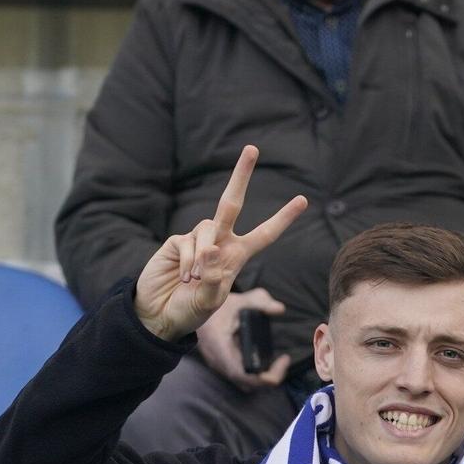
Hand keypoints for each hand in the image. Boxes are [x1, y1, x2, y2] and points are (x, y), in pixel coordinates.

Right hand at [135, 145, 307, 342]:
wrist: (160, 315)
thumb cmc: (190, 311)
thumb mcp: (209, 302)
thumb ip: (213, 279)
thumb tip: (210, 248)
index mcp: (237, 256)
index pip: (265, 234)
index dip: (282, 218)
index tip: (302, 200)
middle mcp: (220, 242)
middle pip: (232, 203)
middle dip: (241, 175)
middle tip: (252, 148)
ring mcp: (198, 240)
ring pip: (207, 228)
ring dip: (202, 257)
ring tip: (192, 281)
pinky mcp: (178, 242)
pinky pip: (189, 243)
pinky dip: (188, 262)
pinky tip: (182, 277)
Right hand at [196, 287, 291, 389]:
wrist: (194, 307)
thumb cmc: (214, 302)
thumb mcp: (239, 298)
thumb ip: (260, 301)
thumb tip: (279, 309)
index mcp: (221, 348)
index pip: (244, 375)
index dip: (267, 376)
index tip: (282, 360)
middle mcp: (219, 362)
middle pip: (247, 384)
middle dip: (269, 377)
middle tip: (283, 361)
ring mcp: (219, 365)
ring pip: (244, 383)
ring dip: (262, 377)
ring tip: (277, 362)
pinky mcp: (222, 364)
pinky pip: (241, 377)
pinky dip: (255, 373)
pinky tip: (265, 359)